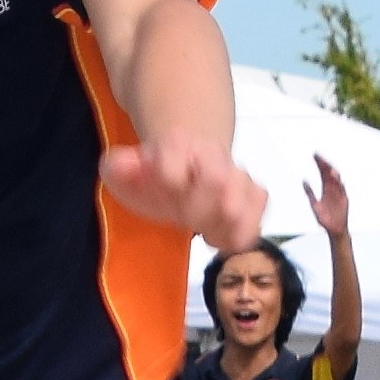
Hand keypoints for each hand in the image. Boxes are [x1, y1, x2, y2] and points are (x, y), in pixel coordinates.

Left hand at [98, 130, 266, 250]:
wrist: (186, 160)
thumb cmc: (153, 177)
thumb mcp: (125, 171)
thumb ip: (117, 168)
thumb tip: (121, 164)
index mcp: (176, 145)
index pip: (177, 163)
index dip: (171, 179)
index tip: (166, 193)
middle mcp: (211, 155)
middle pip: (218, 181)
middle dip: (200, 210)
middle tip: (186, 220)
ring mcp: (235, 171)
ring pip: (246, 192)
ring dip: (225, 222)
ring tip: (207, 231)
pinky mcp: (253, 189)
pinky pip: (262, 203)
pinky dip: (245, 227)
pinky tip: (222, 234)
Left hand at [306, 150, 349, 239]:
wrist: (334, 229)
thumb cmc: (324, 219)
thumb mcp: (314, 205)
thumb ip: (310, 193)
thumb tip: (304, 181)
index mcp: (325, 189)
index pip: (322, 172)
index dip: (319, 163)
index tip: (315, 155)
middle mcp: (332, 189)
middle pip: (329, 173)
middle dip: (324, 164)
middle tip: (319, 156)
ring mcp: (339, 193)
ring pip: (336, 179)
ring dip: (332, 173)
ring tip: (327, 167)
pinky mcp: (344, 198)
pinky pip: (341, 189)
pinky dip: (339, 183)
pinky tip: (335, 178)